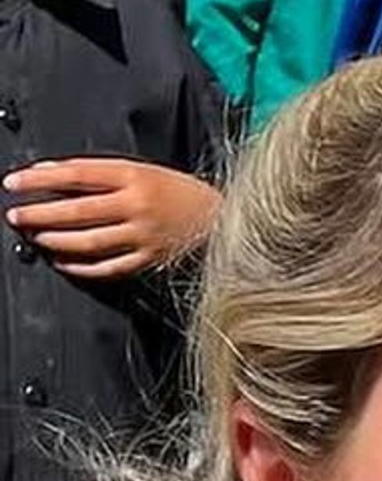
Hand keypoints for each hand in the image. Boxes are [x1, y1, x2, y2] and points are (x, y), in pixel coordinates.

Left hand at [4, 158, 220, 278]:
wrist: (220, 217)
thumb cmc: (178, 192)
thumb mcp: (140, 170)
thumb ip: (96, 173)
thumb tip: (48, 172)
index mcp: (134, 177)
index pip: (77, 174)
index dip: (40, 179)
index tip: (13, 182)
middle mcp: (138, 206)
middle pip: (78, 211)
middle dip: (39, 214)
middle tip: (16, 215)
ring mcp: (144, 235)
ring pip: (89, 242)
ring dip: (55, 241)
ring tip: (36, 238)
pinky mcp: (150, 258)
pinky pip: (108, 267)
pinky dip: (81, 267)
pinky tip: (64, 262)